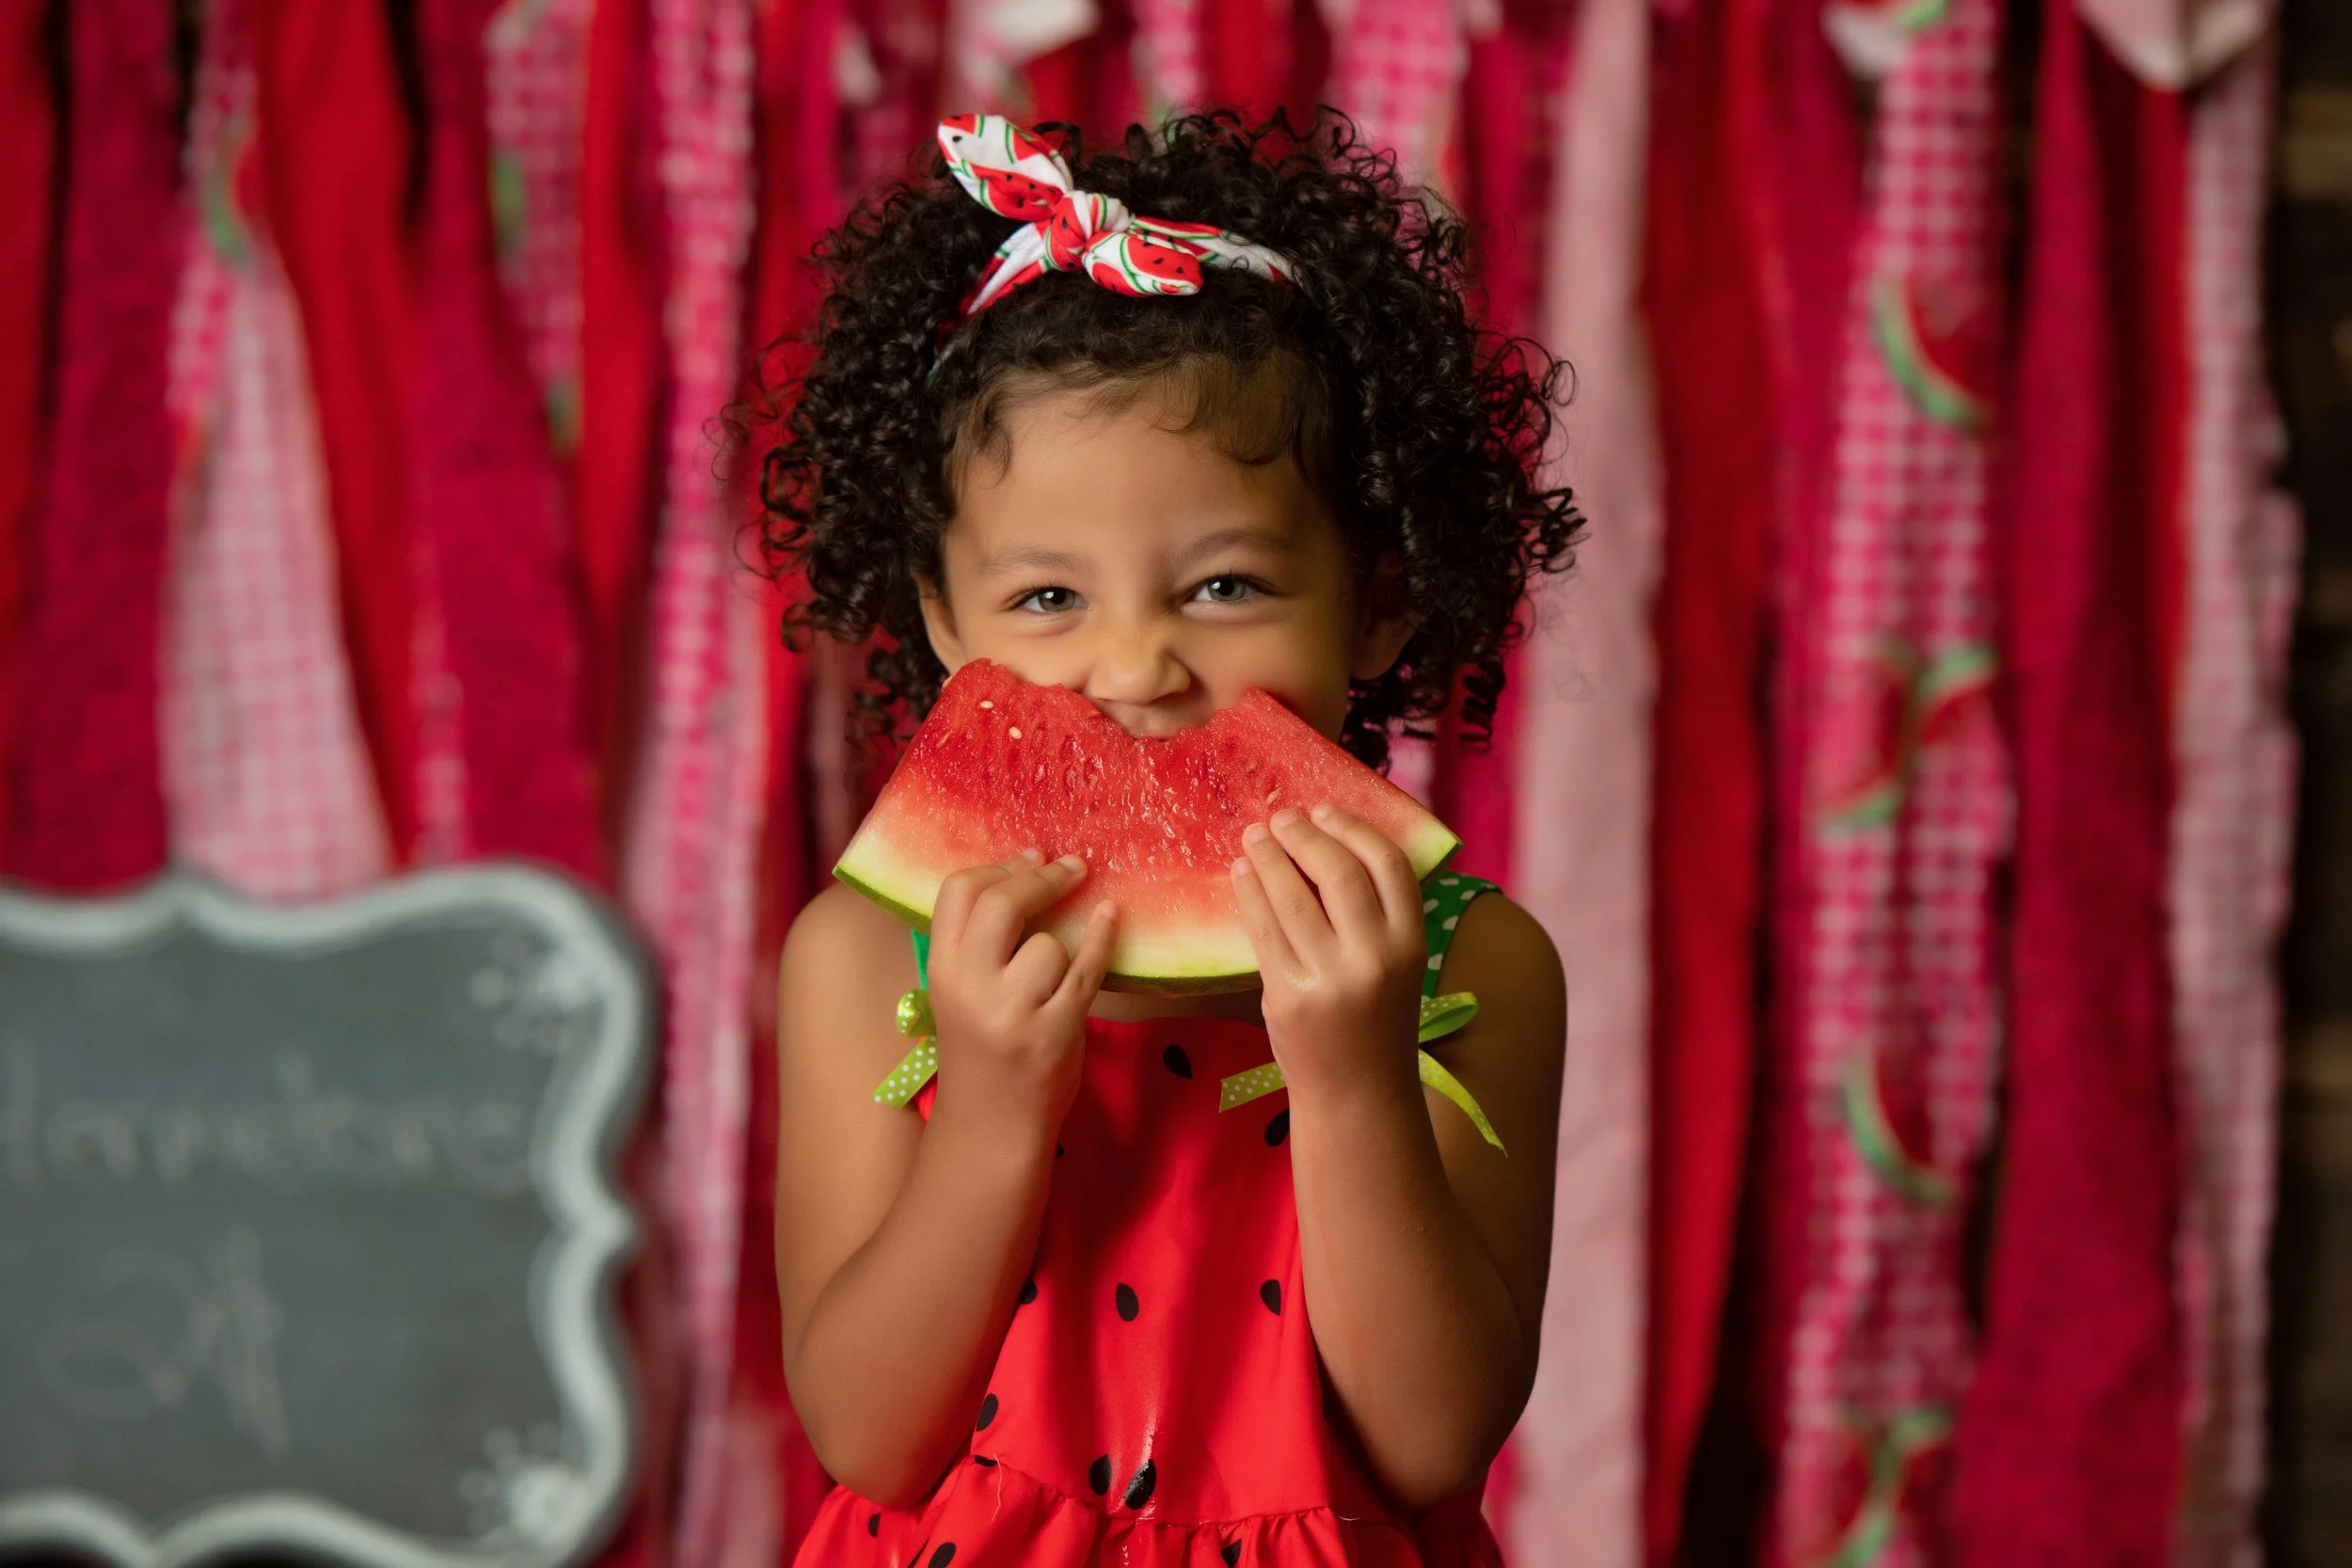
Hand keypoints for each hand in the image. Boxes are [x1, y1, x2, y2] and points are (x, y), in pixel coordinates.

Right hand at [925, 849, 1116, 1134]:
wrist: (993, 1124)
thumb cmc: (983, 1049)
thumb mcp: (960, 993)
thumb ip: (980, 943)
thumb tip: (1026, 872)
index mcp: (941, 970)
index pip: (959, 891)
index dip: (1000, 865)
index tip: (1031, 856)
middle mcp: (971, 987)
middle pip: (1002, 903)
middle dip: (1040, 877)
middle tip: (1071, 866)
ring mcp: (1013, 1011)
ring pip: (1049, 944)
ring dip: (1062, 947)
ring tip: (1056, 976)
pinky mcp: (1055, 1031)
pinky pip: (1087, 969)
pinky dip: (1102, 939)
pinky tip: (1111, 917)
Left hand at [1230, 806, 1426, 1096]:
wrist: (1358, 1096)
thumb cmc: (1375, 1021)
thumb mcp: (1396, 965)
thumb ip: (1373, 914)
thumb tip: (1323, 843)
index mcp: (1411, 945)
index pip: (1389, 865)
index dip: (1353, 828)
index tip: (1323, 810)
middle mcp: (1375, 960)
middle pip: (1338, 873)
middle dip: (1304, 836)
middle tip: (1280, 818)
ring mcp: (1329, 981)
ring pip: (1292, 898)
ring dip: (1268, 858)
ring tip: (1254, 837)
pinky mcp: (1288, 998)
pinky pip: (1263, 931)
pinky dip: (1249, 895)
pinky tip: (1241, 875)